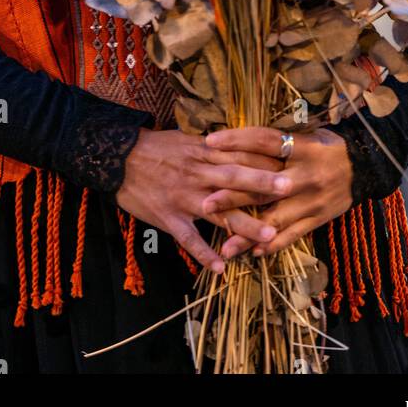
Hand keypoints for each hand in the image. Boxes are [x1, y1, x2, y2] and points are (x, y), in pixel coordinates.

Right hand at [115, 128, 289, 273]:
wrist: (117, 157)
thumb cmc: (155, 147)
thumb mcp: (185, 138)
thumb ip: (213, 147)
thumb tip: (241, 144)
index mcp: (203, 152)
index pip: (239, 153)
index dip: (264, 158)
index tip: (290, 161)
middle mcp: (197, 173)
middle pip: (235, 177)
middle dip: (262, 183)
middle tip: (290, 188)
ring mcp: (184, 197)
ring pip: (218, 211)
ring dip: (244, 225)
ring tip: (268, 236)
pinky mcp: (169, 217)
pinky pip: (189, 238)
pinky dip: (203, 253)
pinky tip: (220, 267)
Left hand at [200, 126, 353, 256]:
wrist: (365, 166)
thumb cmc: (327, 145)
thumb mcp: (306, 135)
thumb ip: (277, 142)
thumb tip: (236, 141)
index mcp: (303, 147)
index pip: (265, 140)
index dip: (237, 139)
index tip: (209, 142)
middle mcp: (306, 174)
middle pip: (264, 185)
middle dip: (234, 196)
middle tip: (205, 203)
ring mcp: (313, 200)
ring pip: (276, 218)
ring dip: (248, 232)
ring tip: (224, 246)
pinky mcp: (319, 218)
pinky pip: (294, 235)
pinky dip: (273, 244)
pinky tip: (253, 252)